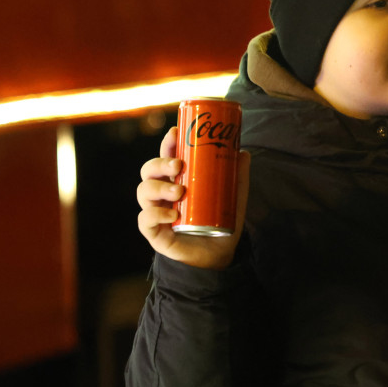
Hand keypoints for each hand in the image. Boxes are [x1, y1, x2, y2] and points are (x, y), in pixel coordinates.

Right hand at [137, 126, 250, 269]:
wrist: (219, 254)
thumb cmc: (220, 221)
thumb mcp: (233, 197)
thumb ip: (238, 176)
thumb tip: (244, 152)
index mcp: (176, 180)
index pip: (166, 157)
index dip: (167, 143)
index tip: (175, 132)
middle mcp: (162, 193)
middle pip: (149, 170)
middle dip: (160, 163)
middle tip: (179, 165)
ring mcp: (156, 211)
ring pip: (144, 191)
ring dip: (159, 187)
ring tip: (179, 191)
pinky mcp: (154, 232)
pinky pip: (145, 219)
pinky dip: (156, 214)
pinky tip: (172, 214)